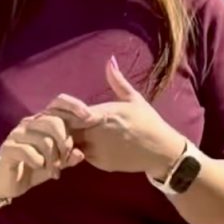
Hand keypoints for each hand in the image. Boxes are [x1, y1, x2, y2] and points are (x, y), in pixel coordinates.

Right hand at [0, 104, 85, 198]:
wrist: (9, 182)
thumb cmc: (36, 166)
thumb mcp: (57, 162)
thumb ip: (70, 156)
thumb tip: (80, 154)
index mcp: (43, 120)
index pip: (58, 102)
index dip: (75, 106)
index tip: (91, 119)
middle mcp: (29, 122)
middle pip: (54, 122)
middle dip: (65, 143)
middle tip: (64, 159)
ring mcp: (17, 134)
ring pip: (44, 140)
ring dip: (53, 159)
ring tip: (54, 170)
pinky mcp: (7, 148)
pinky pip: (28, 152)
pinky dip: (38, 162)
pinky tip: (38, 167)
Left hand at [49, 56, 184, 176]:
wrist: (161, 151)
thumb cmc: (148, 122)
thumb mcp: (134, 99)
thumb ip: (118, 81)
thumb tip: (110, 60)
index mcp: (103, 113)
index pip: (70, 112)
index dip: (63, 111)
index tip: (62, 109)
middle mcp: (96, 132)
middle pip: (66, 129)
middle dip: (62, 125)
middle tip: (61, 122)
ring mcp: (97, 150)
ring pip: (71, 144)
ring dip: (69, 139)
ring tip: (72, 133)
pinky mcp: (100, 163)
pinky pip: (82, 156)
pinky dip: (79, 151)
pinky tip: (86, 145)